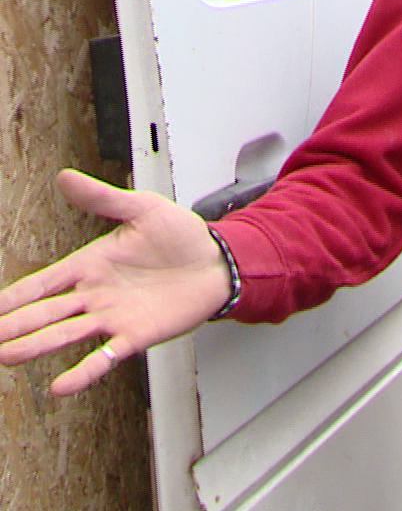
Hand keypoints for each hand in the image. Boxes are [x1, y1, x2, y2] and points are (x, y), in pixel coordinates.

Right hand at [0, 170, 232, 395]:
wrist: (220, 261)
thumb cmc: (182, 235)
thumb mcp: (143, 209)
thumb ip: (104, 199)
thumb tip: (65, 177)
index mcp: (91, 264)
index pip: (43, 282)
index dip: (13, 295)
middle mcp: (95, 294)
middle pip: (45, 312)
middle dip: (13, 324)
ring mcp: (113, 317)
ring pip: (66, 334)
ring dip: (36, 345)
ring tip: (6, 356)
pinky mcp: (136, 335)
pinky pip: (105, 356)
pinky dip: (83, 371)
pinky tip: (60, 385)